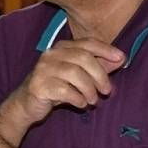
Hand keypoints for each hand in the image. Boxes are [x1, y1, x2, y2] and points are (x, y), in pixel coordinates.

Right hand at [4, 38, 124, 125]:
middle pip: (83, 58)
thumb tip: (121, 59)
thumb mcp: (78, 76)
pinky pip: (64, 91)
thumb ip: (98, 66)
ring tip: (93, 100)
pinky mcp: (39, 86)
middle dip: (100, 75)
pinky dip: (77, 98)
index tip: (121, 59)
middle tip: (107, 91)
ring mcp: (43, 69)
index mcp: (61, 47)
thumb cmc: (55, 88)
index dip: (106, 50)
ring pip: (74, 74)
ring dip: (89, 89)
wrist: (26, 104)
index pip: (87, 43)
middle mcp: (51, 54)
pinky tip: (81, 104)